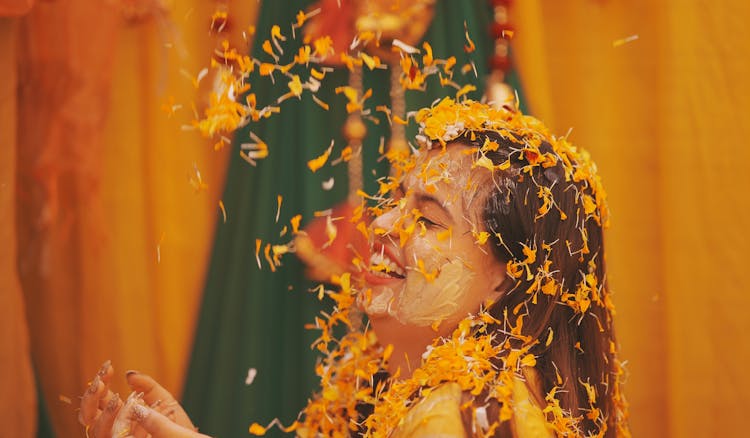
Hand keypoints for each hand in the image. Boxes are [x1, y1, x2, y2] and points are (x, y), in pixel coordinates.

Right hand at [79, 360, 209, 436]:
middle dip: (91, 399)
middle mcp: (113, 427)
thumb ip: (145, 385)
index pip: (97, 399)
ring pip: (100, 431)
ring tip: (116, 399)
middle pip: (88, 417)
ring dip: (106, 414)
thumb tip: (129, 374)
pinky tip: (140, 411)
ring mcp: (120, 437)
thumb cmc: (172, 418)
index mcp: (116, 412)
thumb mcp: (160, 396)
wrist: (185, 434)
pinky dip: (132, 426)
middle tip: (99, 382)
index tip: (108, 366)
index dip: (98, 382)